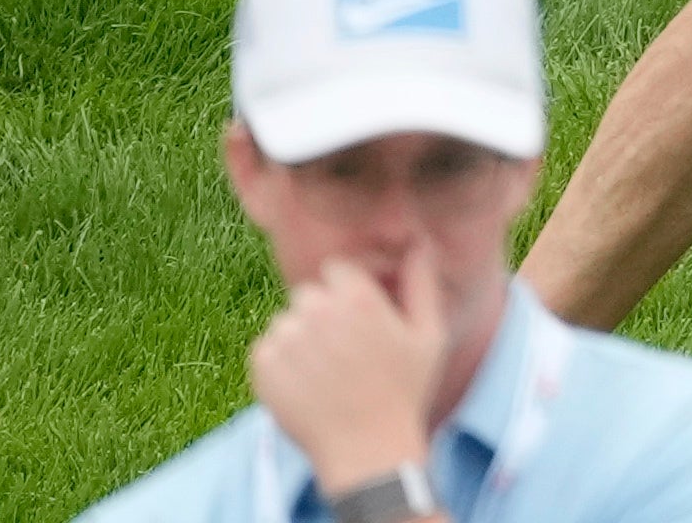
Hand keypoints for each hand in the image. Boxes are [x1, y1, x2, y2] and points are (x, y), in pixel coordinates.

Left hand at [250, 245, 459, 490]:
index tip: (359, 313)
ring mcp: (286, 339)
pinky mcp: (263, 367)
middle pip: (309, 293)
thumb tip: (420, 243)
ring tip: (325, 368)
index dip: (349, 288)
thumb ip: (422, 282)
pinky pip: (267, 347)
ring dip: (302, 335)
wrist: (365, 448)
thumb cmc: (404, 391)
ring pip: (287, 320)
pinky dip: (282, 360)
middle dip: (324, 311)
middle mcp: (317, 312)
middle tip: (344, 346)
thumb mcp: (429, 334)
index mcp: (358, 299)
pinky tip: (307, 382)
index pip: (338, 268)